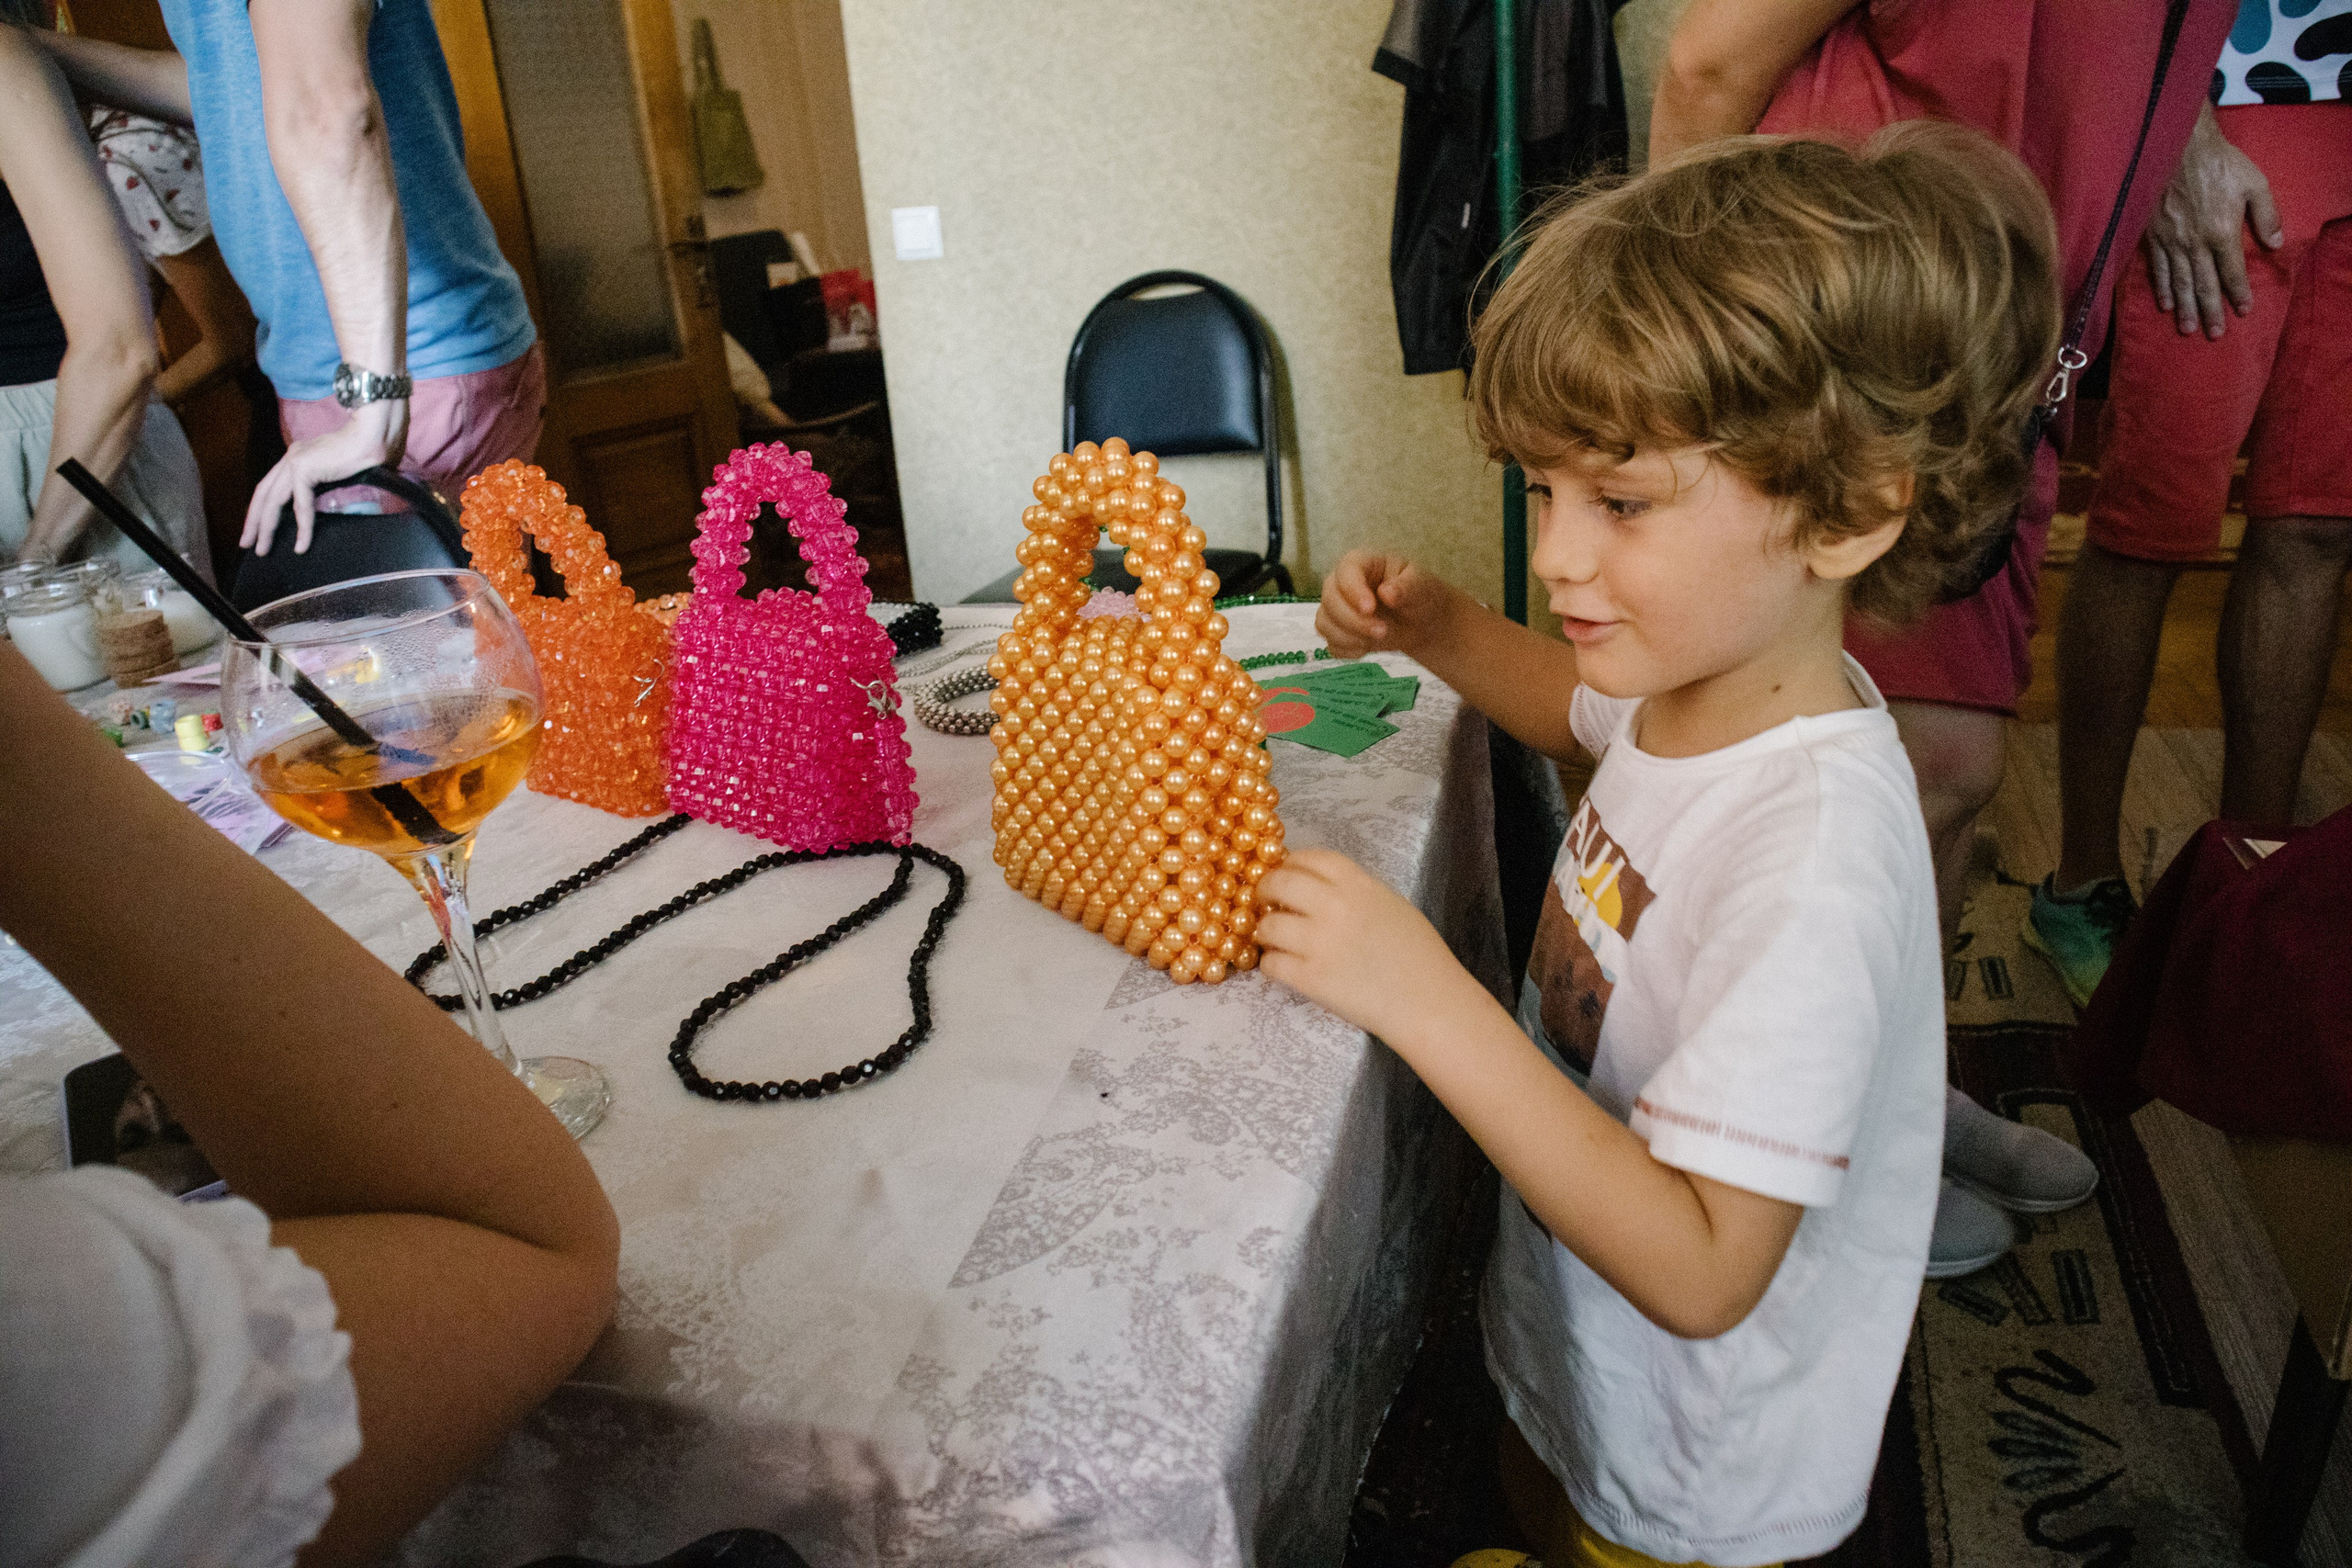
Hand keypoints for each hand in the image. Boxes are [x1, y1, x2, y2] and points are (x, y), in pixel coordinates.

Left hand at [241, 396, 405, 554]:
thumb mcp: (335, 472)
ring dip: (266, 528)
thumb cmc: (364, 454)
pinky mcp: (303, 468)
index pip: (270, 486)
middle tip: (247, 545)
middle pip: (263, 494)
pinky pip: (299, 504)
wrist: (372, 437)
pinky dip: (302, 527)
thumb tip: (321, 508)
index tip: (256, 530)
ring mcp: (294, 461)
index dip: (260, 509)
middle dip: (254, 522)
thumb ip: (322, 484)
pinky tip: (302, 544)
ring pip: (272, 501)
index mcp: (297, 457)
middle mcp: (290, 457)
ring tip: (263, 549)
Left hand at [1256, 848, 1480, 1042]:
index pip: (1311, 858)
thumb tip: (1320, 889)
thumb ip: (1356, 892)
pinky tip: (1282, 967)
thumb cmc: (1419, 956)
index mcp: (1359, 885)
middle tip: (1266, 902)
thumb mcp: (1392, 905)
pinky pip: (1271, 964)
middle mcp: (1335, 907)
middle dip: (1266, 890)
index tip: (1285, 870)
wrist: (1428, 1002)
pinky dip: (1271, 965)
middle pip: (1280, 883)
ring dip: (1266, 931)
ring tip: (1273, 939)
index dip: (1291, 862)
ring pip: (1268, 926)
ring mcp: (1320, 943)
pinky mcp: (1311, 979)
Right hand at [1316, 550, 1452, 658]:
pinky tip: (1368, 647)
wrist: (1420, 621)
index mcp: (1361, 563)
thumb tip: (1386, 593)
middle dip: (1354, 621)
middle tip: (1382, 631)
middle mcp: (1341, 583)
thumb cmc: (1419, 594)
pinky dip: (1349, 650)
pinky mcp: (1336, 631)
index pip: (1346, 571)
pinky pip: (1331, 644)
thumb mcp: (1421, 585)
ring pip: (1324, 623)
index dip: (1353, 591)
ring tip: (1379, 637)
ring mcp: (1335, 608)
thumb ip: (1406, 587)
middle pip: (1329, 599)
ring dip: (1350, 637)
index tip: (1370, 609)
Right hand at [2144, 106, 2282, 339]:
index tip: (2244, 310)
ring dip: (2185, 308)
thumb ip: (2267, 215)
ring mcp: (2172, 242)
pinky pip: (2158, 269)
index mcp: (2223, 232)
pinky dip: (2162, 289)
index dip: (2239, 293)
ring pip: (2180, 283)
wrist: (2180, 148)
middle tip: (2214, 333)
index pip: (2232, 272)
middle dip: (2210, 311)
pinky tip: (2165, 304)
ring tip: (2187, 329)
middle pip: (2204, 285)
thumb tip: (2276, 244)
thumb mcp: (2255, 183)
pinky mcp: (2154, 237)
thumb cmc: (2221, 164)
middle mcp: (2196, 243)